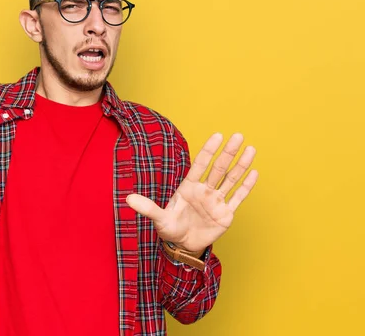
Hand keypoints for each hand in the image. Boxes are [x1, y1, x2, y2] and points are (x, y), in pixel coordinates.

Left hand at [126, 133, 257, 251]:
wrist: (183, 246)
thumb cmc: (170, 229)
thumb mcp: (159, 219)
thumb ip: (147, 208)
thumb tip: (128, 199)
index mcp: (189, 187)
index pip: (200, 165)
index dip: (208, 151)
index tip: (217, 136)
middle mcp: (204, 190)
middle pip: (219, 168)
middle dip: (228, 153)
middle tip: (238, 136)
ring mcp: (216, 201)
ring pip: (231, 180)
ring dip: (241, 165)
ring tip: (250, 149)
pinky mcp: (226, 214)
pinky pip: (238, 198)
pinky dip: (246, 186)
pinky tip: (254, 173)